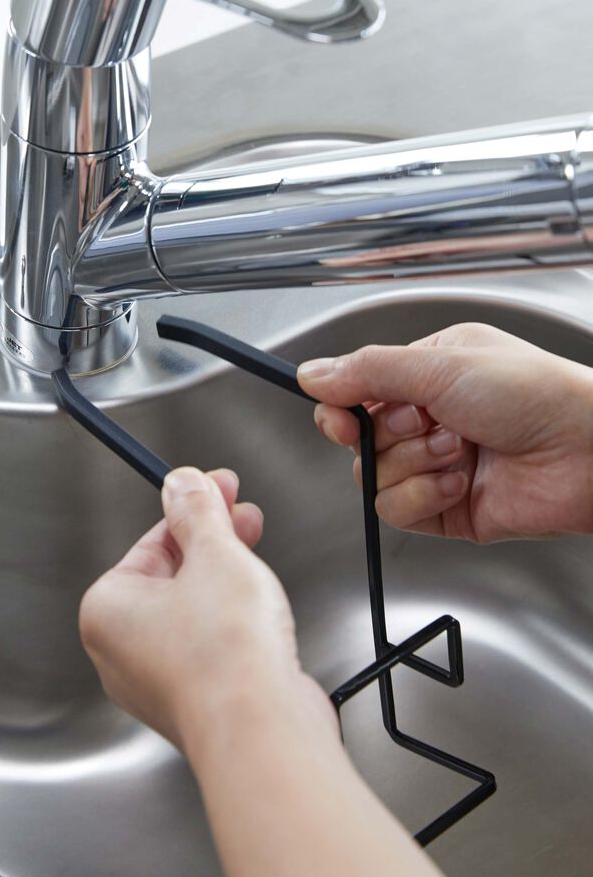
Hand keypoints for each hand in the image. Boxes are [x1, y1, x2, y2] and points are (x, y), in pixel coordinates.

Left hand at [79, 466, 333, 751]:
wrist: (262, 729)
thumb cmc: (224, 655)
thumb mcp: (214, 553)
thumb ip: (198, 511)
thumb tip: (183, 484)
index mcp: (107, 610)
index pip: (151, 541)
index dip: (192, 509)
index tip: (218, 488)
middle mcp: (122, 652)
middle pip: (172, 575)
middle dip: (214, 541)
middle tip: (244, 516)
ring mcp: (159, 683)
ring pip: (194, 610)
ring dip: (228, 580)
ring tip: (259, 561)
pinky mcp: (198, 703)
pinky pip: (212, 646)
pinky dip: (236, 623)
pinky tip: (263, 613)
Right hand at [298, 322, 592, 542]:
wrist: (588, 452)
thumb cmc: (536, 394)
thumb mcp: (442, 366)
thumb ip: (368, 371)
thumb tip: (312, 374)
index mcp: (428, 371)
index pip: (358, 392)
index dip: (341, 410)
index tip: (341, 419)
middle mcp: (430, 417)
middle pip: (361, 440)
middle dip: (390, 435)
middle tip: (423, 422)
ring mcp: (438, 465)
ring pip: (375, 478)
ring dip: (413, 465)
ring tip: (457, 451)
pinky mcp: (448, 508)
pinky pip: (398, 511)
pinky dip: (423, 497)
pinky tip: (459, 482)